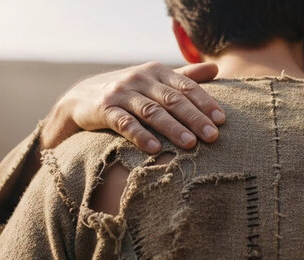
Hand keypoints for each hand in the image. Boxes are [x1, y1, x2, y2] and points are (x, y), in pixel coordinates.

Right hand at [41, 61, 224, 152]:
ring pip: (152, 111)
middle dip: (195, 118)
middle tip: (213, 137)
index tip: (222, 120)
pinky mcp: (104, 109)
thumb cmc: (129, 91)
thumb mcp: (155, 80)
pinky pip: (124, 123)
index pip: (186, 87)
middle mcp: (140, 79)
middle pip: (173, 100)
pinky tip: (154, 149)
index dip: (205, 103)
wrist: (81, 98)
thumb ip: (185, 76)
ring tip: (190, 145)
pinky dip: (140, 135)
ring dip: (172, 129)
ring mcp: (122, 93)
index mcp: (157, 71)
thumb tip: (216, 67)